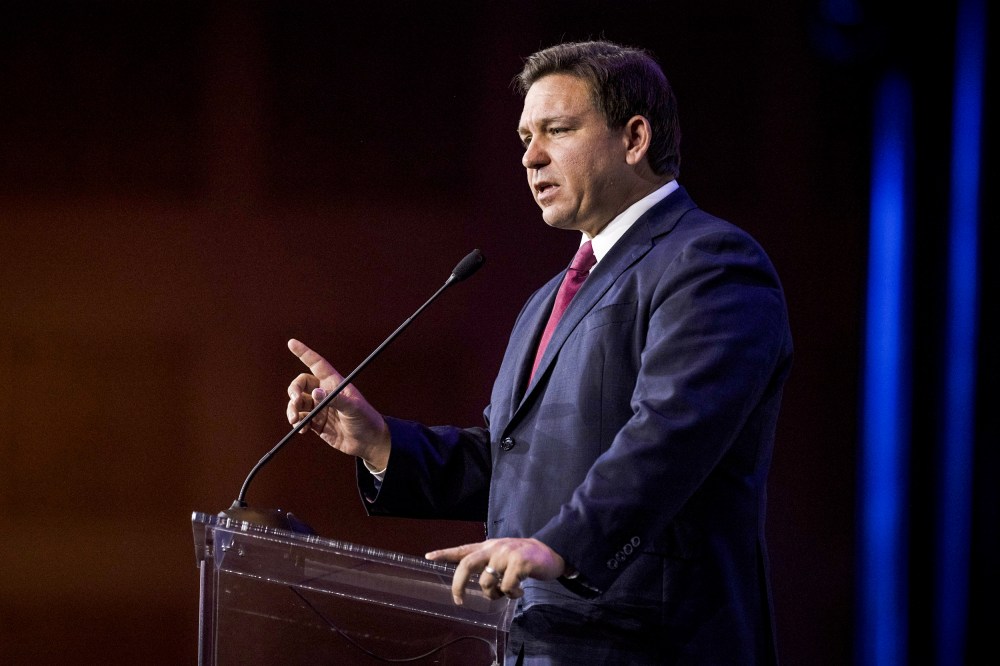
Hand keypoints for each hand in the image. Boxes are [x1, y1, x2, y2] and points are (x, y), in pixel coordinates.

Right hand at [285, 338, 390, 468]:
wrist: (369, 442)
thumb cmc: (366, 419)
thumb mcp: (353, 407)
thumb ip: (334, 399)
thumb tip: (315, 393)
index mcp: (335, 383)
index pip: (317, 364)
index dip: (304, 353)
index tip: (291, 343)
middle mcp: (325, 393)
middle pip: (301, 384)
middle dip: (293, 389)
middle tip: (294, 400)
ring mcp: (320, 408)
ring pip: (297, 402)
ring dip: (292, 409)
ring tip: (295, 420)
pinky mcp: (316, 423)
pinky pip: (300, 418)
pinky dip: (297, 422)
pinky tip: (302, 429)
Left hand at [425, 537, 566, 604]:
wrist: (551, 552)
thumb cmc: (525, 558)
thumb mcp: (503, 555)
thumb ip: (488, 564)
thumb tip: (476, 584)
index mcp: (488, 546)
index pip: (462, 549)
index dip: (444, 553)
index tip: (428, 556)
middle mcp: (494, 548)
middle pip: (467, 565)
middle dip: (458, 585)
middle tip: (458, 600)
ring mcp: (506, 554)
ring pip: (487, 582)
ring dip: (494, 595)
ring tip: (506, 593)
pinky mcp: (519, 563)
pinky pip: (507, 587)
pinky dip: (511, 595)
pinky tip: (519, 591)